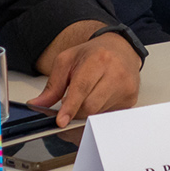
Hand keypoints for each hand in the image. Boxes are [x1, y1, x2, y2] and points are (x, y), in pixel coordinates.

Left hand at [27, 33, 141, 126]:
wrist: (121, 49)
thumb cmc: (93, 54)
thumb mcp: (67, 61)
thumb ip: (53, 84)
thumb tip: (39, 104)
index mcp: (98, 59)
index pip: (82, 88)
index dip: (70, 107)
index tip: (61, 121)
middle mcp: (116, 73)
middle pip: (90, 106)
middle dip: (75, 111)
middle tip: (68, 106)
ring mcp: (125, 88)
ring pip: (98, 113)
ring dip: (86, 112)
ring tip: (87, 95)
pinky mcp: (130, 100)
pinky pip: (107, 116)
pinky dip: (98, 112)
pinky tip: (98, 98)